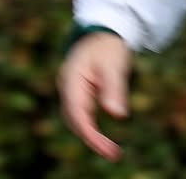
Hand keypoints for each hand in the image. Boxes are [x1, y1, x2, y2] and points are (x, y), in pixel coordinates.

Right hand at [59, 31, 131, 160]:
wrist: (102, 31)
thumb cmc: (108, 45)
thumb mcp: (114, 64)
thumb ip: (114, 88)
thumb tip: (118, 115)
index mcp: (71, 79)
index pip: (77, 113)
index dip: (89, 133)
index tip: (105, 148)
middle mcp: (67, 87)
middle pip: (74, 120)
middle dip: (92, 139)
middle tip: (113, 154)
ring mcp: (71, 90)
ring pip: (77, 119)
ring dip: (91, 136)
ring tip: (111, 151)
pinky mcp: (79, 93)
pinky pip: (82, 115)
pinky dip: (91, 127)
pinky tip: (103, 140)